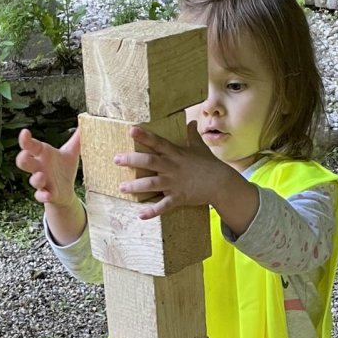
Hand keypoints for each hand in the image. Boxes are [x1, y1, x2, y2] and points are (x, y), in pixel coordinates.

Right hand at [15, 127, 84, 242]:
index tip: (25, 133)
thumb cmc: (64, 168)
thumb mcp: (72, 152)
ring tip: (41, 175)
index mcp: (43, 155)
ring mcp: (41, 182)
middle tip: (25, 154)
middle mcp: (39, 167)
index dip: (25, 140)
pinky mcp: (46, 194)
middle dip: (22, 158)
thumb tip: (86, 122)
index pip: (30, 146)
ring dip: (35, 178)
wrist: (65, 191)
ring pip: (32, 180)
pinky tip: (47, 195)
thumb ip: (77, 138)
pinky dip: (43, 196)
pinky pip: (40, 196)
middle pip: (24, 162)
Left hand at [116, 124, 257, 233]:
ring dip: (136, 186)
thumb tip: (191, 121)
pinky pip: (164, 206)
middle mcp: (172, 167)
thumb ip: (192, 135)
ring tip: (122, 187)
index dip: (144, 136)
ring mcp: (174, 183)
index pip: (158, 143)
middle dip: (132, 160)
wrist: (221, 184)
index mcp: (176, 154)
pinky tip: (141, 215)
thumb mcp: (200, 147)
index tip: (130, 130)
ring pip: (152, 184)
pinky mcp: (178, 197)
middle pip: (150, 162)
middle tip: (116, 159)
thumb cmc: (209, 164)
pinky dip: (153, 211)